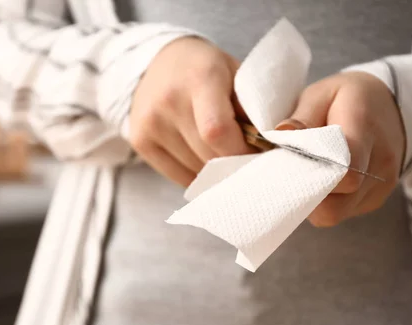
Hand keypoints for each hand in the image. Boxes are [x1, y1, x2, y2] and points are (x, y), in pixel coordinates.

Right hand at [129, 37, 252, 185]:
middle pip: (207, 155)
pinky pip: (177, 176)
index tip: (256, 157)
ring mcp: (150, 123)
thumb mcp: (236, 75)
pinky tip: (205, 162)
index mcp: (199, 78)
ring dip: (216, 172)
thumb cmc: (206, 70)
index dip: (240, 152)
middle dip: (233, 164)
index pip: (217, 131)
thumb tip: (271, 150)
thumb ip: (252, 110)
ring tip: (225, 157)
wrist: (156, 62)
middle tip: (248, 160)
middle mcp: (169, 101)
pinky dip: (197, 175)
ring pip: (194, 170)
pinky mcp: (140, 141)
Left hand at [276, 71, 405, 226]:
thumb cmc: (348, 98)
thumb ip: (302, 117)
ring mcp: (382, 185)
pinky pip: (344, 212)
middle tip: (290, 174)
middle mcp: (380, 162)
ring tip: (306, 174)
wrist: (394, 106)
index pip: (345, 170)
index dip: (313, 176)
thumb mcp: (322, 94)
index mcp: (364, 127)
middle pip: (337, 203)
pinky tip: (322, 180)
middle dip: (305, 194)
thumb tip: (282, 134)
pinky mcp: (376, 199)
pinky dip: (326, 201)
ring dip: (313, 201)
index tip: (291, 165)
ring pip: (336, 213)